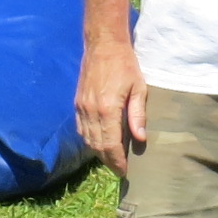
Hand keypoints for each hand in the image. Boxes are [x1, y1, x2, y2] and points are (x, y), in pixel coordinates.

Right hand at [76, 39, 150, 173]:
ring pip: (86, 139)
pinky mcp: (77, 103)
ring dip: (98, 152)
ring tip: (111, 159)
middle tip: (119, 170)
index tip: (124, 171)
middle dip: (108, 160)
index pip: (110, 143)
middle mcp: (90, 111)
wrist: (103, 46)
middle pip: (96, 145)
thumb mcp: (139, 89)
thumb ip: (138, 115)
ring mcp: (81, 107)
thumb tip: (140, 138)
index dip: (117, 160)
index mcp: (107, 109)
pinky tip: (99, 143)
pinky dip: (89, 140)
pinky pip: (81, 128)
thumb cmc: (125, 65)